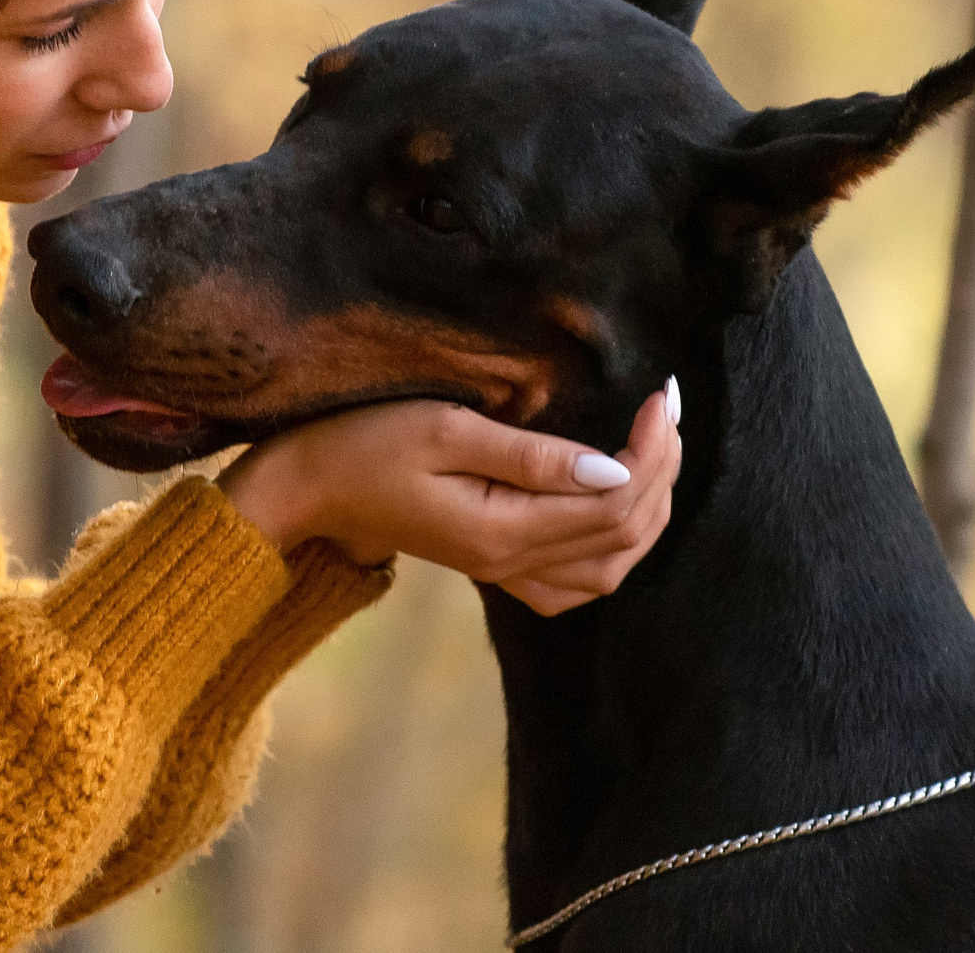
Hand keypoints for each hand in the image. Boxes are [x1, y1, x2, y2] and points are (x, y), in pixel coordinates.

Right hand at [216, 382, 681, 616]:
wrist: (306, 487)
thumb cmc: (364, 442)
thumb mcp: (445, 430)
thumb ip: (531, 455)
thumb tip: (614, 467)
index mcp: (503, 531)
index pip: (613, 501)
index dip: (651, 450)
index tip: (662, 395)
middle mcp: (510, 563)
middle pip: (623, 533)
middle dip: (660, 471)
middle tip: (668, 409)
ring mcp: (502, 570)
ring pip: (610, 565)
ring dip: (648, 509)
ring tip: (657, 448)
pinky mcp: (493, 564)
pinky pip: (576, 580)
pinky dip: (614, 545)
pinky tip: (617, 501)